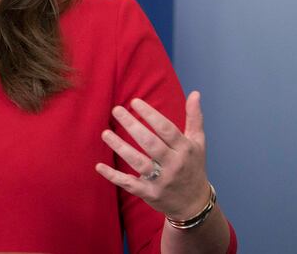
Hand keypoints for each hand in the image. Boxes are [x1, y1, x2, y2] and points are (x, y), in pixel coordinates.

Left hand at [95, 91, 211, 219]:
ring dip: (120, 147)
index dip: (150, 115)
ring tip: (105, 133)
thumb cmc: (193, 166)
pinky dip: (113, 176)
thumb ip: (194, 117)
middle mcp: (173, 164)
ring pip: (138, 162)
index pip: (166, 129)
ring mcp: (160, 180)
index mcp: (184, 149)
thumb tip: (194, 93)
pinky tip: (99, 165)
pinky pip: (129, 184)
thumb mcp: (198, 142)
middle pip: (150, 143)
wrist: (193, 203)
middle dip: (132, 126)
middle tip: (116, 110)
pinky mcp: (149, 194)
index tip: (135, 102)